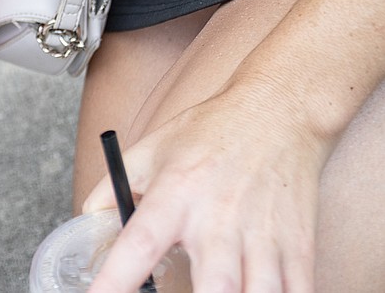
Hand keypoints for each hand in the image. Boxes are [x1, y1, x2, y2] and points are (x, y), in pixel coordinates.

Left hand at [82, 77, 330, 292]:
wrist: (277, 111)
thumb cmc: (212, 130)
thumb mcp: (152, 148)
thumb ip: (115, 186)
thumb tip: (87, 222)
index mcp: (177, 193)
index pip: (139, 244)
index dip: (116, 280)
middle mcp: (220, 219)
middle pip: (215, 287)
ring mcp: (264, 236)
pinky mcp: (298, 248)